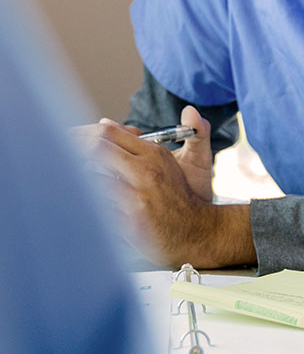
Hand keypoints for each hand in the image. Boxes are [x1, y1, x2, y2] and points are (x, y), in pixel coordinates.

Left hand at [71, 107, 255, 267]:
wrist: (198, 231)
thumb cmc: (180, 197)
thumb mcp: (169, 161)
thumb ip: (138, 141)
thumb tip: (104, 122)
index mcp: (153, 154)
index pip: (109, 133)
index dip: (82, 134)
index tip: (67, 139)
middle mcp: (145, 171)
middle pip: (98, 149)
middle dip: (72, 150)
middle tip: (55, 154)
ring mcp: (137, 197)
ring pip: (93, 177)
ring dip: (74, 174)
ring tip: (61, 175)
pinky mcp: (131, 222)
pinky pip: (98, 207)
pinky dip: (84, 201)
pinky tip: (74, 200)